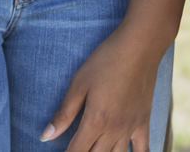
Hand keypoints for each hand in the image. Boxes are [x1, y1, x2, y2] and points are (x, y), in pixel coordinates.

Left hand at [40, 23, 161, 149]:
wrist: (140, 46)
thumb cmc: (106, 61)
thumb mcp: (80, 83)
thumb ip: (64, 113)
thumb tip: (45, 137)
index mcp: (95, 121)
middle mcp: (114, 130)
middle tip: (78, 148)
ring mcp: (131, 128)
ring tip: (96, 150)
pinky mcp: (144, 122)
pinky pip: (144, 149)